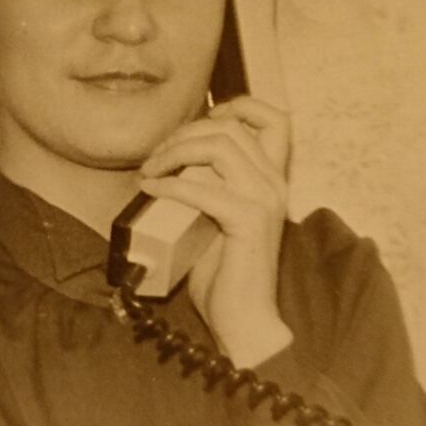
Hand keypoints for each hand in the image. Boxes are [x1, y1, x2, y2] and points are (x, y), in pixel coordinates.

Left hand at [139, 95, 291, 367]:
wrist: (243, 320)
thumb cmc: (224, 271)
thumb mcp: (215, 215)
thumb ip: (206, 183)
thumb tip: (172, 161)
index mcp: (271, 178)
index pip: (275, 119)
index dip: (239, 106)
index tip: (202, 120)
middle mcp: (274, 183)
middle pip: (231, 127)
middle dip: (185, 132)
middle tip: (156, 155)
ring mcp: (264, 200)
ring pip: (219, 146)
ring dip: (175, 152)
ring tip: (150, 169)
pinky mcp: (248, 221)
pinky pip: (202, 188)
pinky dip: (169, 184)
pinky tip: (150, 189)